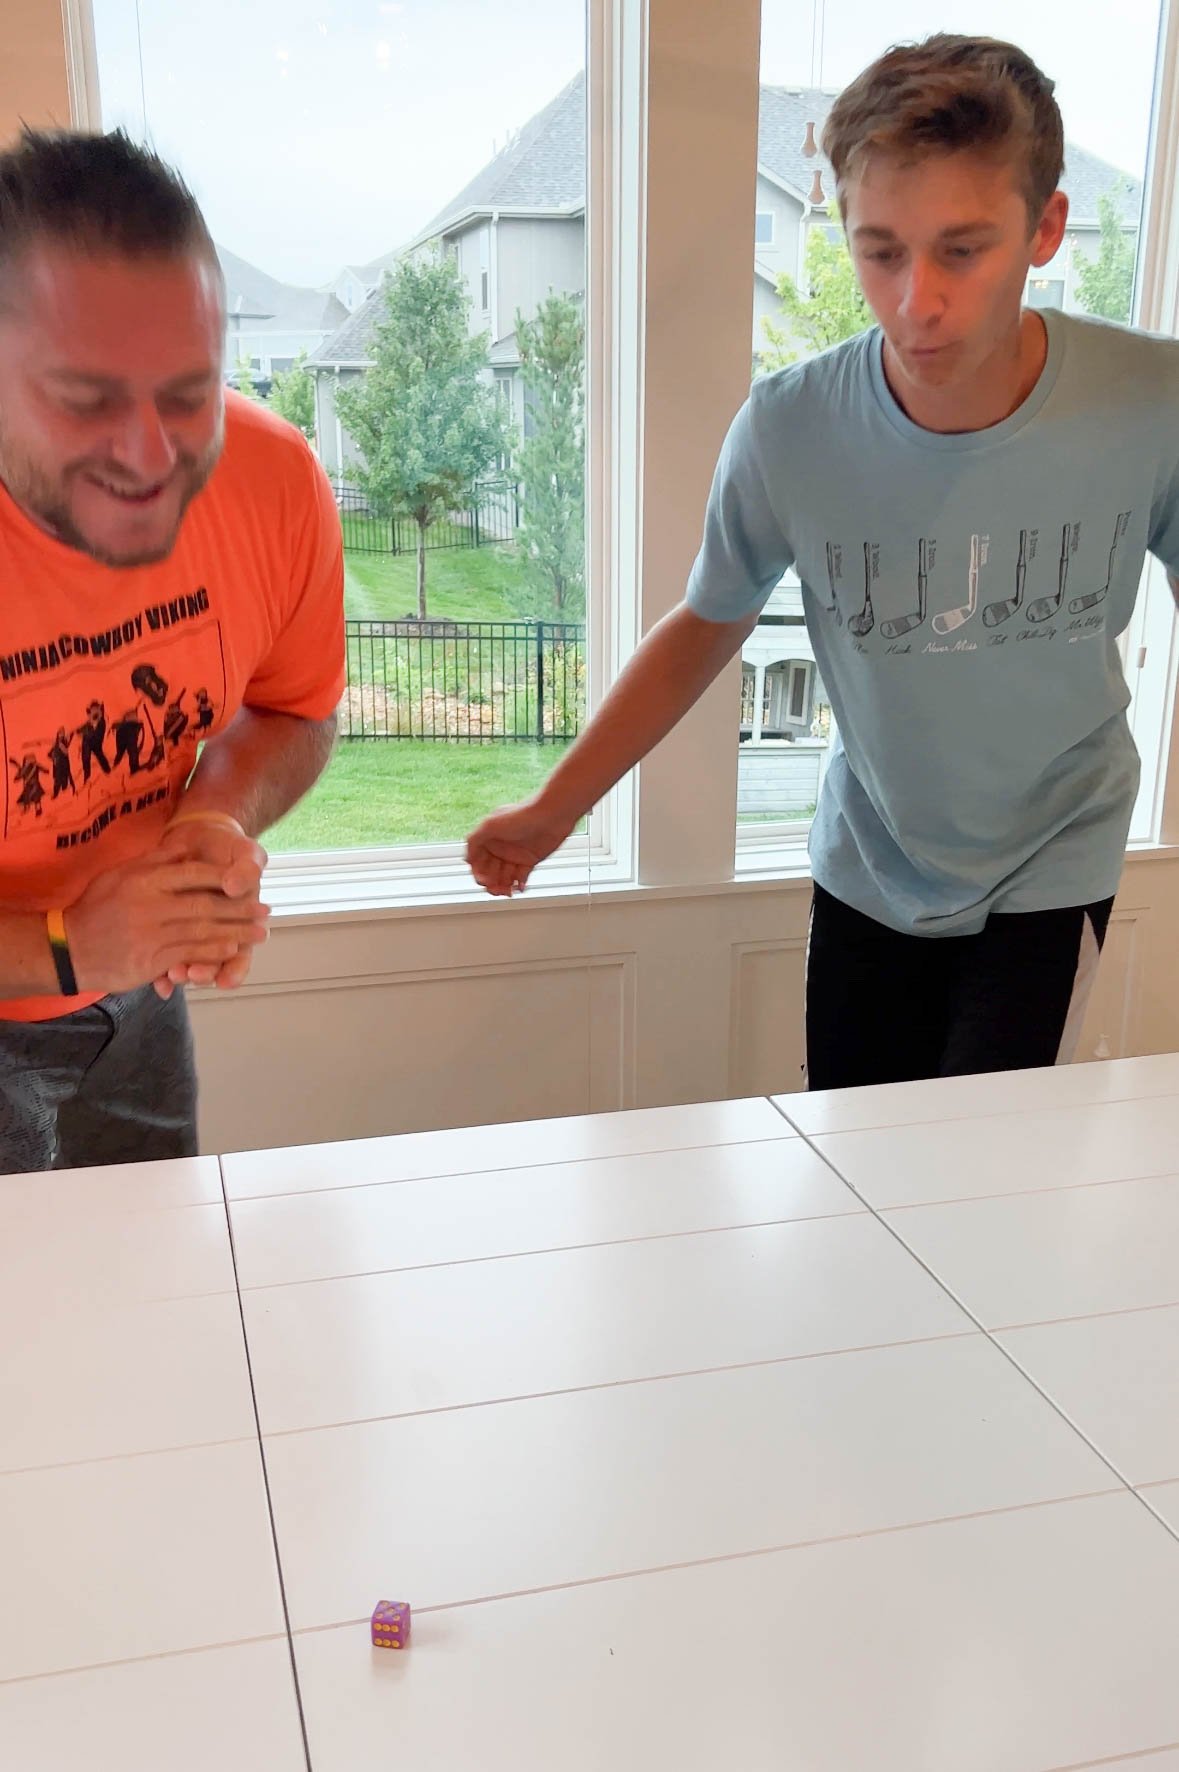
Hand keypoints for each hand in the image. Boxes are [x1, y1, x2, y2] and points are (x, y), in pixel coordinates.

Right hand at [65, 848, 270, 997]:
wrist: (68, 947)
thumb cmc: (97, 907)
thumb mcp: (121, 873)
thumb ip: (154, 860)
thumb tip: (185, 846)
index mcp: (145, 879)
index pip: (192, 873)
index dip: (224, 877)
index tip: (247, 880)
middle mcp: (150, 905)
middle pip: (205, 905)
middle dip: (240, 908)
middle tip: (266, 909)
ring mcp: (151, 934)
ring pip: (202, 931)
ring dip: (236, 932)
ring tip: (260, 931)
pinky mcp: (150, 960)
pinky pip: (189, 954)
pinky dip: (213, 951)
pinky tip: (233, 949)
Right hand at [465, 798, 577, 896]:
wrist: (552, 815)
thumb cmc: (523, 815)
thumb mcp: (491, 825)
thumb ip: (474, 840)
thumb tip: (466, 859)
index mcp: (488, 839)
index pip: (477, 862)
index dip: (479, 874)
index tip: (484, 881)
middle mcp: (500, 847)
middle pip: (490, 872)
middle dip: (491, 883)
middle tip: (496, 890)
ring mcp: (515, 855)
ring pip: (504, 877)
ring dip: (503, 886)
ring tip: (508, 891)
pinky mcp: (529, 860)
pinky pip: (520, 877)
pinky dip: (519, 884)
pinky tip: (519, 887)